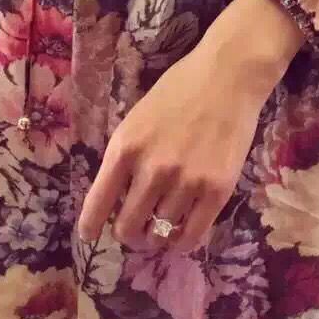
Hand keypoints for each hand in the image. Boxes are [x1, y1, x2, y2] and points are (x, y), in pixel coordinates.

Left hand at [77, 0, 304, 254]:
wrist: (228, 74)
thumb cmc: (179, 88)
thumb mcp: (138, 117)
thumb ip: (126, 155)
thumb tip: (115, 197)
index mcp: (126, 146)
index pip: (98, 202)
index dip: (91, 226)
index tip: (90, 234)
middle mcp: (152, 168)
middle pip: (129, 226)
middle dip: (129, 233)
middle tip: (135, 231)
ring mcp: (186, 181)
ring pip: (161, 233)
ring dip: (158, 236)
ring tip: (161, 230)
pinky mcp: (216, 190)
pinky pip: (193, 235)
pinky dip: (182, 243)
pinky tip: (180, 237)